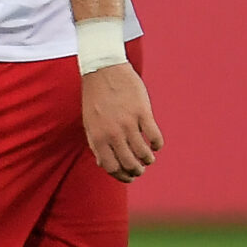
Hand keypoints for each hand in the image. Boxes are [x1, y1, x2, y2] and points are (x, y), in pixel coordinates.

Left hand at [82, 64, 161, 181]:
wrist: (103, 69)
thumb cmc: (95, 98)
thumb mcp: (90, 123)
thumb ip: (96, 144)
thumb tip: (104, 165)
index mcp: (97, 137)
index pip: (111, 167)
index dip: (122, 176)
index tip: (130, 177)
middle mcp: (112, 133)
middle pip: (129, 163)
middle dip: (137, 171)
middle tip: (141, 169)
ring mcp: (128, 123)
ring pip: (143, 153)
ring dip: (148, 160)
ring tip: (148, 158)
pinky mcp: (142, 112)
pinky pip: (154, 136)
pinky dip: (157, 145)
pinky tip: (156, 144)